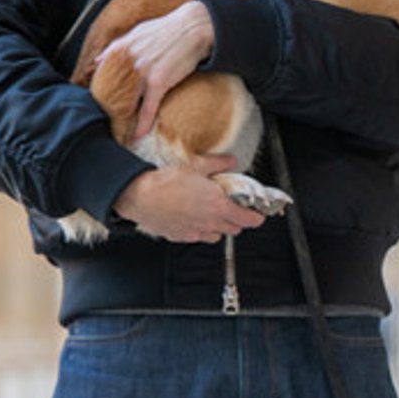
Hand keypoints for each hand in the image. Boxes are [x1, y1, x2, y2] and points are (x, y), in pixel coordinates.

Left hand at [96, 0, 214, 140]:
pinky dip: (142, 125)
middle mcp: (128, 62)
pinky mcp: (159, 82)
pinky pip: (147, 110)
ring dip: (123, 121)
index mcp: (121, 49)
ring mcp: (142, 73)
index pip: (102, 77)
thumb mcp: (138, 31)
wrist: (194, 26)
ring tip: (120, 134)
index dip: (101, 93)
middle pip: (112, 93)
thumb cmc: (169, 28)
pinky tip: (137, 136)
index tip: (102, 104)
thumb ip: (117, 46)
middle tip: (108, 123)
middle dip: (110, 110)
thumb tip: (98, 60)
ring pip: (127, 104)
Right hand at [112, 153, 265, 242]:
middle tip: (234, 206)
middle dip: (238, 219)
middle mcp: (210, 222)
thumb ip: (218, 164)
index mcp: (218, 206)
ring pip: (218, 235)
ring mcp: (196, 232)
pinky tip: (196, 217)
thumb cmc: (166, 182)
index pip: (248, 220)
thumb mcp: (197, 165)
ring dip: (221, 226)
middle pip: (235, 229)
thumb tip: (231, 161)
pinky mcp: (182, 236)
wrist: (140, 196)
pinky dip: (203, 230)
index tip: (258, 213)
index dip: (257, 217)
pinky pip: (200, 237)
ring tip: (214, 211)